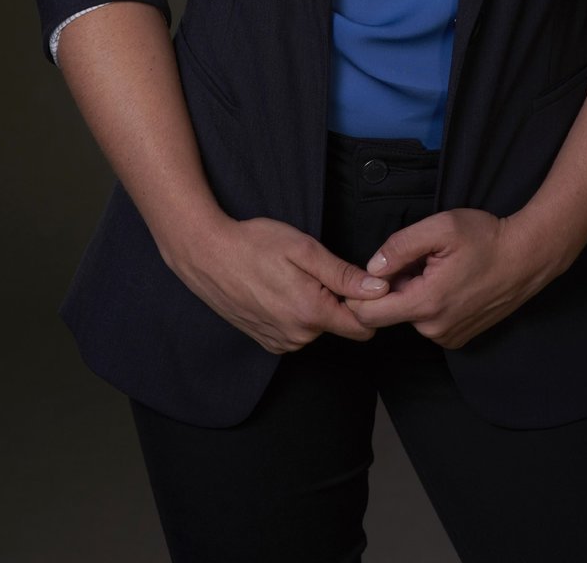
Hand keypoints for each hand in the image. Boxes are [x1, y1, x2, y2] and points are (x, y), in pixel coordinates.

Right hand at [165, 212, 389, 353]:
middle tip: (317, 270)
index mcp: (311, 314)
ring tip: (294, 277)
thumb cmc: (255, 244)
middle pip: (340, 325)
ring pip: (318, 328)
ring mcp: (280, 342)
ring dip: (315, 306)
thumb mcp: (304, 250)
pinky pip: (297, 332)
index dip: (368, 304)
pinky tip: (280, 289)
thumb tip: (380, 289)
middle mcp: (298, 337)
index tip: (359, 281)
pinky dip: (296, 314)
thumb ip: (343, 274)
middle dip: (338, 301)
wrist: (207, 255)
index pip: (363, 327)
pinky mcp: (266, 341)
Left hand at [341, 208, 550, 348]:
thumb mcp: (440, 227)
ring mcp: (448, 336)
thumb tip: (371, 267)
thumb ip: (400, 246)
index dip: (362, 291)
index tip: (379, 269)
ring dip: (413, 293)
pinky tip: (449, 282)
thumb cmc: (485, 238)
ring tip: (438, 268)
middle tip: (419, 260)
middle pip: (389, 313)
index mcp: (425, 303)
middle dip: (393, 287)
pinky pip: (429, 322)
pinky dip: (429, 303)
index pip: (368, 315)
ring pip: (409, 316)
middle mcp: (434, 329)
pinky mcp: (459, 337)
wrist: (527, 257)